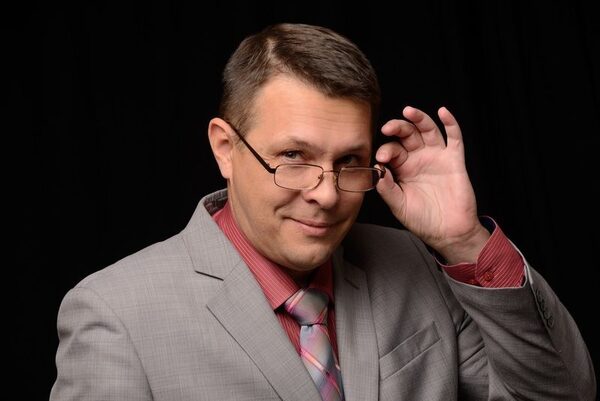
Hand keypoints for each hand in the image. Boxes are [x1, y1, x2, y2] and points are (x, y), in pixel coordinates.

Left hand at [375, 106, 489, 263]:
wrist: (447, 232)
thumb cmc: (422, 220)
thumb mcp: (398, 205)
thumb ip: (387, 188)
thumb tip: (377, 169)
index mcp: (402, 168)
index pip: (392, 150)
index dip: (386, 150)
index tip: (381, 158)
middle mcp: (418, 159)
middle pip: (407, 135)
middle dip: (397, 128)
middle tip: (388, 128)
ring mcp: (436, 157)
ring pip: (427, 130)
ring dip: (418, 119)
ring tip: (408, 111)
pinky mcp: (454, 160)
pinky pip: (454, 138)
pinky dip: (450, 123)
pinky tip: (443, 112)